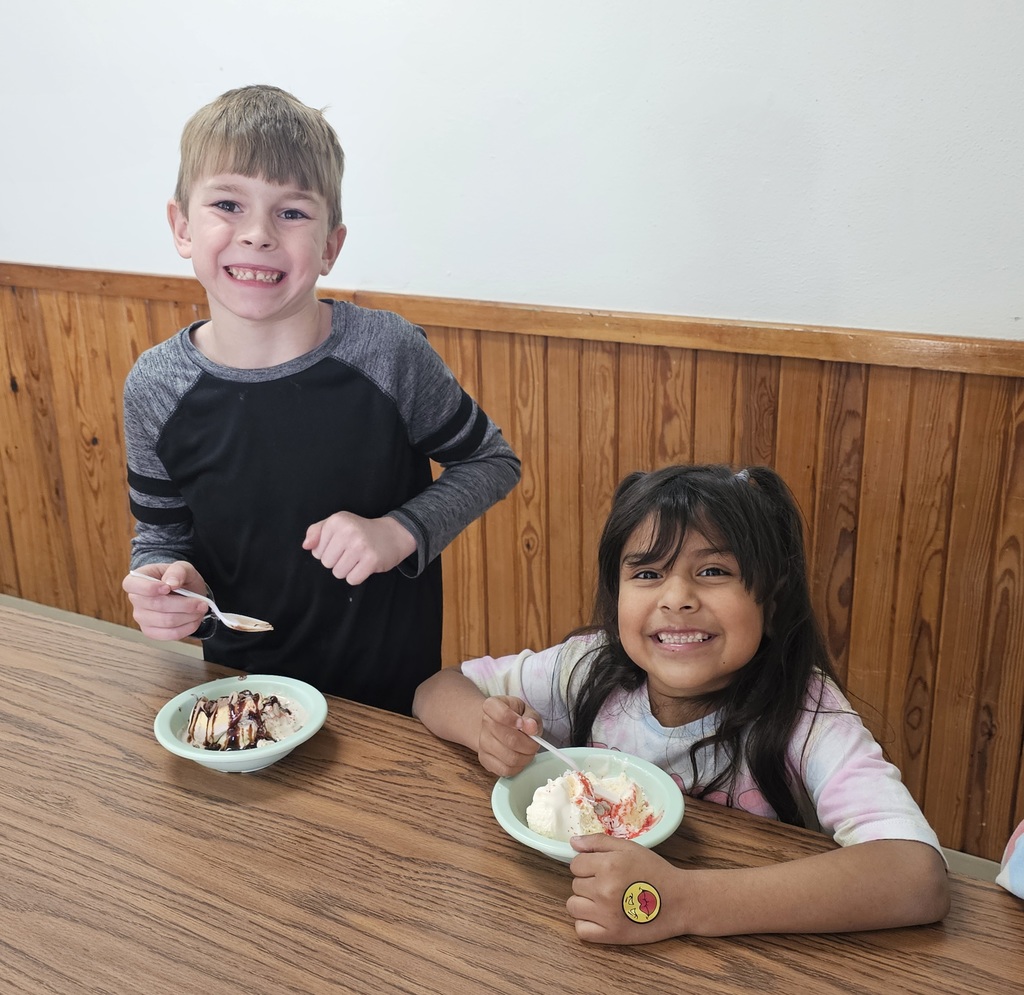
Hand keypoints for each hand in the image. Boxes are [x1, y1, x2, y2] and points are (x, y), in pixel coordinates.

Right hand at [122, 561, 208, 640]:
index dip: (149, 588)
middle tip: (201, 602)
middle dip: (184, 604)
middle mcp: (135, 599)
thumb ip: (177, 571)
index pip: (131, 585)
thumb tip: (172, 583)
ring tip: (200, 609)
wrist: (185, 592)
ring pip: (166, 621)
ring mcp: (141, 617)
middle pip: (156, 605)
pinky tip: (194, 619)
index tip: (168, 588)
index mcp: (137, 579)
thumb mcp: (183, 567)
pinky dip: (187, 628)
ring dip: (189, 616)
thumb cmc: (180, 578)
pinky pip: (170, 634)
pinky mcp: (151, 631)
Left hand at [302, 512, 415, 584]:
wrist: (393, 534)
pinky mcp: (372, 560)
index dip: (328, 551)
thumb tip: (307, 546)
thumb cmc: (360, 530)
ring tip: (358, 558)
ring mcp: (360, 546)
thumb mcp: (337, 523)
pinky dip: (358, 576)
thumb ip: (316, 531)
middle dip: (337, 561)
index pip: (316, 551)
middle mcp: (348, 531)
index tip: (342, 544)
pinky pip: (352, 579)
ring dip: (347, 570)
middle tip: (351, 552)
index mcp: (337, 521)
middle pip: (326, 563)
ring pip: (338, 573)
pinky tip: (365, 565)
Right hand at [476, 695, 543, 776]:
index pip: (502, 714)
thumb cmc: (515, 716)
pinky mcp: (485, 760)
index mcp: (492, 705)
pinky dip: (518, 767)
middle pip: (510, 739)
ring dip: (526, 757)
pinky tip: (520, 759)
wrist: (498, 725)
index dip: (516, 721)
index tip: (524, 724)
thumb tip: (531, 727)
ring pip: (510, 758)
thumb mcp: (525, 710)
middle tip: (535, 743)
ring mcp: (482, 743)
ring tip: (528, 751)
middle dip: (529, 744)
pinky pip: (505, 770)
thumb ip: (531, 717)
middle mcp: (484, 724)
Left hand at [567, 836, 681, 943]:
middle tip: (609, 884)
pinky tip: (601, 917)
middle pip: (575, 885)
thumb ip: (598, 842)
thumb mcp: (629, 848)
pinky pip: (581, 929)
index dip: (587, 865)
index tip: (601, 869)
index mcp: (608, 865)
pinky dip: (587, 924)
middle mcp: (604, 890)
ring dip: (585, 903)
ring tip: (603, 901)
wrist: (680, 901)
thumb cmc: (655, 871)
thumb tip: (573, 843)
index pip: (575, 865)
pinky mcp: (611, 936)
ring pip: (573, 906)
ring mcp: (606, 915)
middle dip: (588, 883)